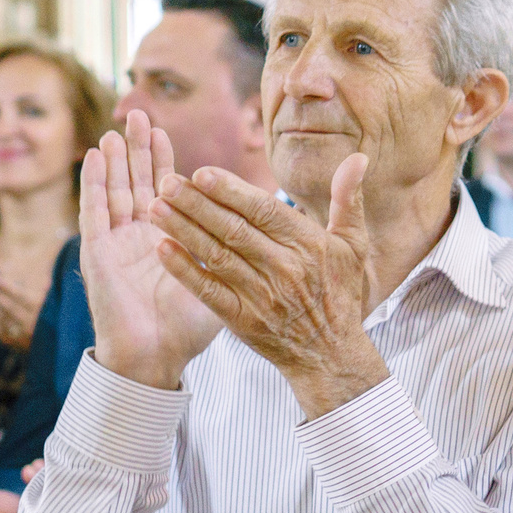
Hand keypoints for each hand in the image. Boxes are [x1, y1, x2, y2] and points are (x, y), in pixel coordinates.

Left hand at [0, 267, 47, 353]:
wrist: (55, 347)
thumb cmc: (54, 320)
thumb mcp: (53, 303)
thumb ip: (45, 290)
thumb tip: (42, 279)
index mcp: (40, 310)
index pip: (19, 295)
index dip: (5, 286)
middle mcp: (30, 322)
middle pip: (7, 306)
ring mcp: (21, 334)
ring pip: (1, 318)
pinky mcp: (15, 344)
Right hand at [79, 112, 225, 387]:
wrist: (155, 360)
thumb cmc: (188, 328)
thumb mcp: (220, 281)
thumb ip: (234, 251)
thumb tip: (268, 228)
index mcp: (166, 240)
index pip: (165, 192)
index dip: (164, 162)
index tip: (166, 130)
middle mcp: (137, 237)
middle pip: (137, 183)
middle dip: (138, 149)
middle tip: (140, 112)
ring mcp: (115, 244)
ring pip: (114, 190)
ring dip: (116, 158)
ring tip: (119, 126)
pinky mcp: (97, 254)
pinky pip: (94, 212)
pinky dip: (93, 183)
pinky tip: (95, 156)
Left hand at [148, 152, 386, 418]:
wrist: (331, 355)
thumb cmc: (341, 293)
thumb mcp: (354, 245)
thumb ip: (348, 200)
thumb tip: (357, 158)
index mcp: (307, 244)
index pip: (263, 210)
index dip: (230, 191)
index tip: (201, 172)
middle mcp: (283, 268)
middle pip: (233, 229)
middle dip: (196, 204)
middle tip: (165, 181)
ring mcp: (261, 295)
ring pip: (216, 256)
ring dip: (182, 230)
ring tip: (154, 207)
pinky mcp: (242, 320)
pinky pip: (208, 291)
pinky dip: (184, 270)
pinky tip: (162, 249)